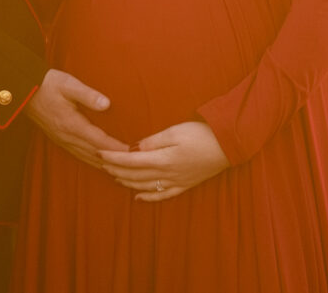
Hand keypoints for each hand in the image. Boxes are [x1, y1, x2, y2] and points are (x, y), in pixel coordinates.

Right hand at [27, 69, 127, 167]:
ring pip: (87, 158)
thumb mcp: (69, 84)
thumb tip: (106, 104)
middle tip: (133, 165)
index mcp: (71, 124)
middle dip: (114, 161)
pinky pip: (79, 155)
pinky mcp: (59, 140)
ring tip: (121, 169)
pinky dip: (93, 161)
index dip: (117, 148)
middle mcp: (67, 137)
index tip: (133, 152)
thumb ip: (88, 95)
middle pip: (95, 155)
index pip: (99, 141)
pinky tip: (101, 163)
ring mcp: (62, 140)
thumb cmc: (48, 84)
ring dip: (104, 164)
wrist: (25, 90)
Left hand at [98, 122, 228, 201]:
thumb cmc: (202, 134)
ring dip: (127, 182)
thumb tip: (135, 148)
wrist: (228, 145)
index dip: (113, 158)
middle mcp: (167, 174)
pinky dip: (148, 197)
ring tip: (113, 176)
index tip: (99, 153)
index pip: (130, 161)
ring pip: (145, 186)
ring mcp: (176, 181)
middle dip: (115, 170)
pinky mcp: (185, 184)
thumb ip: (153, 141)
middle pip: (134, 175)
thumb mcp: (175, 131)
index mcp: (163, 159)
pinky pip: (162, 195)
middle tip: (101, 164)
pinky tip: (138, 197)